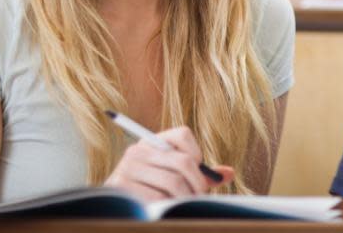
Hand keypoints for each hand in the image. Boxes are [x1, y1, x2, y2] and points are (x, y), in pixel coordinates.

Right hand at [105, 126, 232, 200]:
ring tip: (183, 205)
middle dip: (198, 183)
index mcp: (152, 141)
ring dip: (185, 198)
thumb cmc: (151, 191)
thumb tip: (229, 173)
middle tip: (201, 197)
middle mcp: (139, 150)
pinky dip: (167, 207)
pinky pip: (157, 198)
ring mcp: (128, 167)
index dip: (198, 154)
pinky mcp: (121, 187)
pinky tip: (164, 209)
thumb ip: (198, 174)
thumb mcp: (173, 177)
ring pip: (174, 182)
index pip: (183, 134)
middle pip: (184, 161)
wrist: (113, 208)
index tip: (198, 171)